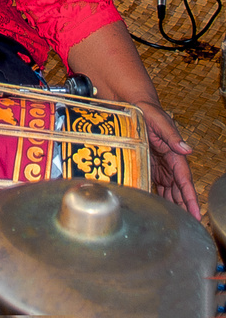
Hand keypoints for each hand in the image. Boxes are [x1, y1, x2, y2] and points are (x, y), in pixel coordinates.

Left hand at [136, 99, 199, 217]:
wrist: (135, 107)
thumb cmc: (147, 112)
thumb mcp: (158, 121)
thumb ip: (171, 135)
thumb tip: (187, 149)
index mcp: (174, 154)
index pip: (185, 181)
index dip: (191, 198)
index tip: (197, 213)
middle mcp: (170, 163)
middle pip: (180, 190)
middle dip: (186, 208)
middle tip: (189, 226)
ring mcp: (162, 167)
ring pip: (171, 192)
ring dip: (175, 206)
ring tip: (178, 223)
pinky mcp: (153, 168)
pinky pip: (160, 187)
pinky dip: (162, 199)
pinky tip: (163, 210)